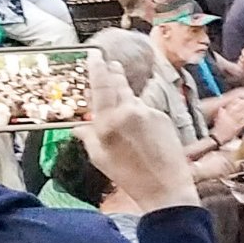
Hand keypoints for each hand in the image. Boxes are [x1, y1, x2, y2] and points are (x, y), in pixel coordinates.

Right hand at [78, 54, 198, 210]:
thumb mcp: (100, 157)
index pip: (101, 87)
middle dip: (113, 74)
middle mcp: (129, 113)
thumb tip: (78, 125)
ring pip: (132, 97)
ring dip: (125, 93)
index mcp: (109, 123)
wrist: (166, 187)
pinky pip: (145, 109)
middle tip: (110, 64)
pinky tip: (137, 122)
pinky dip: (138, 111)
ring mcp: (148, 113)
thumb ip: (88, 137)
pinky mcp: (163, 117)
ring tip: (119, 87)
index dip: (97, 68)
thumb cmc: (128, 176)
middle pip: (119, 85)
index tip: (95, 55)